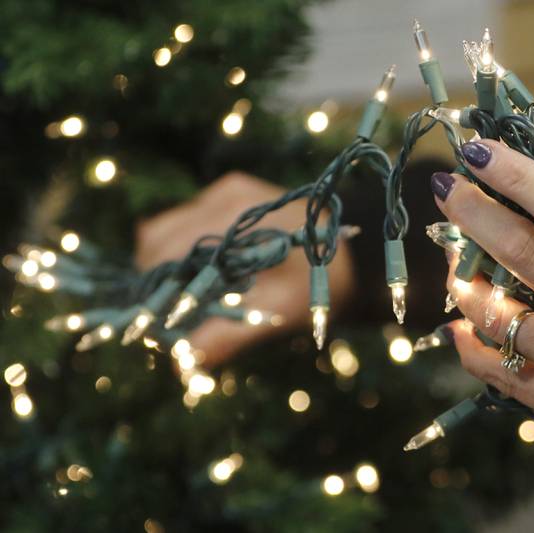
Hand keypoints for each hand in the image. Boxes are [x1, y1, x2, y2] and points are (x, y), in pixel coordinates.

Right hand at [136, 172, 354, 366]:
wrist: (355, 257)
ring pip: (165, 227)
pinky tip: (201, 272)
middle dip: (155, 277)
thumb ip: (227, 336)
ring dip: (164, 262)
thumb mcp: (276, 316)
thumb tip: (179, 364)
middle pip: (157, 237)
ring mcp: (228, 190)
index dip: (154, 290)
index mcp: (236, 223)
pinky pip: (186, 219)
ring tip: (182, 296)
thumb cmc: (318, 290)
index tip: (154, 323)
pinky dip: (182, 247)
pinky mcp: (232, 191)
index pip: (165, 252)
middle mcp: (226, 197)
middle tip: (167, 315)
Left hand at [431, 140, 533, 464]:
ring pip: (494, 315)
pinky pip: (498, 372)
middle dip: (469, 211)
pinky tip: (459, 324)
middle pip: (518, 250)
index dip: (513, 174)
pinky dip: (468, 344)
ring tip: (454, 262)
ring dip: (461, 280)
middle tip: (446, 189)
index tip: (477, 151)